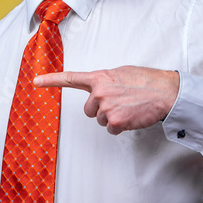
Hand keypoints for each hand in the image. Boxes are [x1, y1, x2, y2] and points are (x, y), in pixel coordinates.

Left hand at [34, 66, 179, 134]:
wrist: (166, 92)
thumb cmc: (147, 81)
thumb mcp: (122, 73)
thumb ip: (106, 81)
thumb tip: (100, 88)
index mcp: (100, 78)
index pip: (70, 78)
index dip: (51, 80)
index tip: (36, 81)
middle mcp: (99, 92)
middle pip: (89, 110)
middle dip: (101, 109)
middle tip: (120, 103)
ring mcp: (106, 107)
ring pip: (101, 121)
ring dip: (113, 117)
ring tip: (129, 108)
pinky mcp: (115, 122)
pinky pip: (111, 129)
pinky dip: (121, 127)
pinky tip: (132, 116)